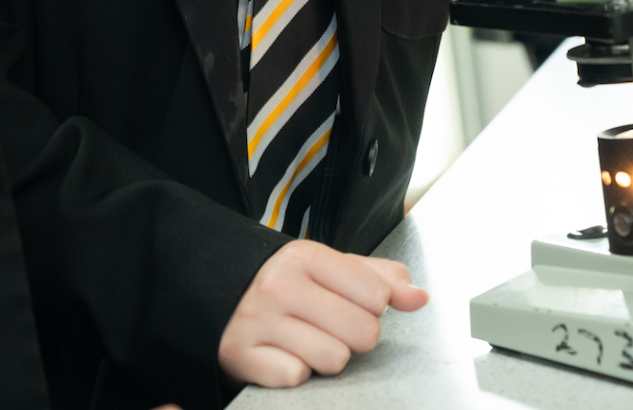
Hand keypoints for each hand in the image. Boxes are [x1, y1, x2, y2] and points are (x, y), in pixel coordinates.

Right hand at [217, 240, 429, 387]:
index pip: (376, 295)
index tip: (351, 303)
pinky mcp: (242, 354)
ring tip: (306, 339)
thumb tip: (419, 297)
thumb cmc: (283, 281)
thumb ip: (379, 278)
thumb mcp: (327, 267)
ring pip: (333, 359)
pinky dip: (293, 372)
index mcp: (305, 256)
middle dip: (353, 335)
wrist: (213, 289)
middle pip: (362, 332)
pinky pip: (295, 377)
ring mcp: (259, 320)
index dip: (371, 306)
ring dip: (325, 357)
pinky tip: (283, 353)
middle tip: (330, 325)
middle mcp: (280, 285)